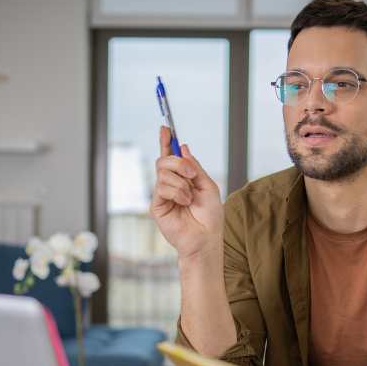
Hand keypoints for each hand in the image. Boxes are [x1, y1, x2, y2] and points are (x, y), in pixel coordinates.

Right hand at [150, 126, 223, 258]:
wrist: (205, 238)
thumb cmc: (209, 216)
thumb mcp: (208, 186)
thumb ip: (195, 167)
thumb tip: (184, 148)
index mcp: (183, 178)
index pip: (171, 156)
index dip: (167, 141)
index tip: (165, 127)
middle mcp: (171, 184)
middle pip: (164, 160)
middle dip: (179, 163)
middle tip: (192, 175)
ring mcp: (162, 194)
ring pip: (163, 173)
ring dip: (181, 183)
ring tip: (189, 198)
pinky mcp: (157, 205)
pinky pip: (162, 188)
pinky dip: (177, 192)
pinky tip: (184, 203)